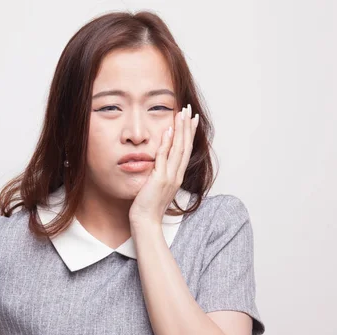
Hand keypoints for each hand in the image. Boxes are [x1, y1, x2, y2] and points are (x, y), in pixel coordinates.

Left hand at [129, 103, 198, 225]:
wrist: (146, 222)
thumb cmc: (148, 207)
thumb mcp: (156, 188)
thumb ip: (159, 175)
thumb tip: (156, 166)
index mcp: (176, 176)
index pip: (185, 151)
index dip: (189, 134)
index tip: (191, 120)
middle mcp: (176, 175)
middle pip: (185, 146)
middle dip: (187, 127)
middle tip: (189, 110)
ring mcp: (170, 176)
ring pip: (178, 149)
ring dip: (181, 130)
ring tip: (182, 113)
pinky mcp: (160, 179)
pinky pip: (164, 157)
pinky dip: (167, 143)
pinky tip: (168, 130)